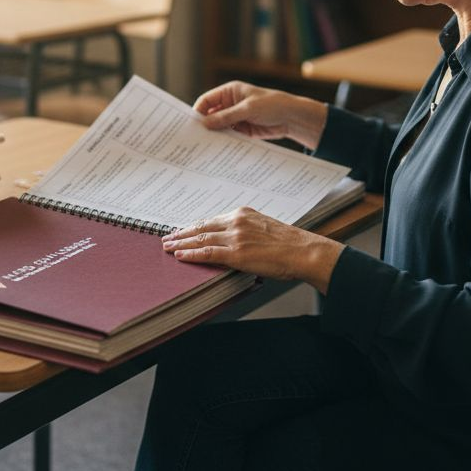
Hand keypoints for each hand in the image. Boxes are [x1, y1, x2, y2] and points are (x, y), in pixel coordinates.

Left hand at [162, 207, 344, 293]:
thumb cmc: (289, 243)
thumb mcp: (264, 228)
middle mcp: (236, 222)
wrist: (303, 251)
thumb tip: (232, 241)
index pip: (211, 220)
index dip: (194, 226)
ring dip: (181, 244)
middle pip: (201, 227)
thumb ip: (246, 231)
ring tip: (167, 247)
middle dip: (182, 234)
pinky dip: (191, 255)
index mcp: (243, 214)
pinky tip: (180, 256)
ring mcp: (235, 237)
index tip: (183, 230)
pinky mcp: (236, 253)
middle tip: (167, 237)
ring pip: (200, 240)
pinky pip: (207, 253)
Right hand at [192, 81, 327, 149]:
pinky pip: (229, 137)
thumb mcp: (248, 109)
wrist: (292, 118)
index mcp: (230, 92)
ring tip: (205, 147)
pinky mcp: (242, 131)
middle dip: (205, 126)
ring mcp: (236, 118)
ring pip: (219, 128)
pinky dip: (224, 142)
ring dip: (214, 136)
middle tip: (195, 139)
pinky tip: (219, 150)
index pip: (207, 101)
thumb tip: (205, 124)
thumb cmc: (272, 105)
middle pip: (211, 115)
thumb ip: (226, 116)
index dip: (198, 111)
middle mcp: (230, 104)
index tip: (191, 125)